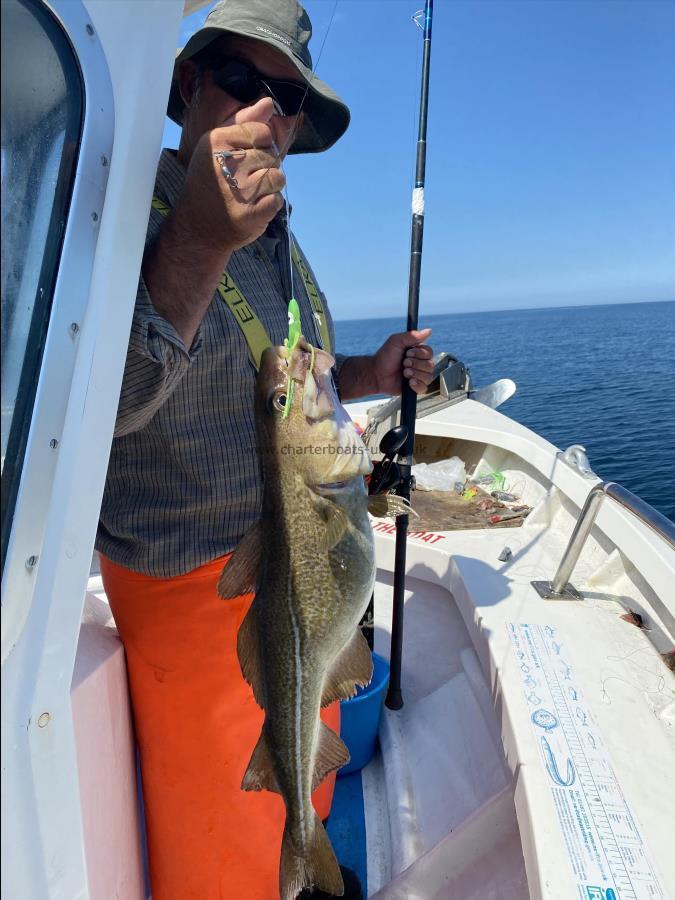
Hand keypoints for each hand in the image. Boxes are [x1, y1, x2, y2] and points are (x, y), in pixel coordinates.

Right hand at [176, 97, 285, 252]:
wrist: (198, 228)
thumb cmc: (211, 183)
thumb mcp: (218, 147)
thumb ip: (244, 123)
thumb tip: (269, 103)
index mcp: (218, 141)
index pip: (262, 132)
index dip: (260, 145)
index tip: (244, 158)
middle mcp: (228, 163)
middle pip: (272, 155)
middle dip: (264, 167)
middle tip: (243, 180)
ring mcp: (241, 190)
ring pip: (278, 177)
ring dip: (269, 186)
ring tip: (250, 193)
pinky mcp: (252, 213)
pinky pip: (277, 200)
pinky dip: (269, 205)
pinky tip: (253, 207)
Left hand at [373, 328, 433, 394]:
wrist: (376, 373)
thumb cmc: (385, 356)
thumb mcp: (396, 341)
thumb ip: (412, 335)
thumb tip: (429, 331)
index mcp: (417, 353)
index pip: (429, 352)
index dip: (420, 354)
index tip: (407, 353)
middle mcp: (420, 364)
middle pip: (430, 365)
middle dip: (415, 364)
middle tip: (404, 363)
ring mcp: (418, 376)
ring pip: (428, 376)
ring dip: (415, 374)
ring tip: (404, 373)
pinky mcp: (415, 388)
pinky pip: (424, 388)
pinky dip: (417, 385)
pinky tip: (409, 382)